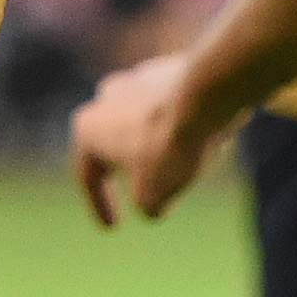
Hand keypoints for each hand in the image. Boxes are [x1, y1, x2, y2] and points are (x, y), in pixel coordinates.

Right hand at [70, 54, 232, 226]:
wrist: (208, 96)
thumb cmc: (171, 146)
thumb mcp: (153, 196)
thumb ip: (145, 204)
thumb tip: (153, 202)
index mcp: (87, 129)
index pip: (89, 178)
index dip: (99, 206)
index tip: (112, 228)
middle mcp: (105, 98)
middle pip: (112, 143)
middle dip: (126, 169)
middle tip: (140, 190)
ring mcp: (137, 78)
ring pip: (141, 120)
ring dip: (153, 144)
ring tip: (177, 167)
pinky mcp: (168, 68)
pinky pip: (168, 105)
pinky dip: (176, 124)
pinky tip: (197, 142)